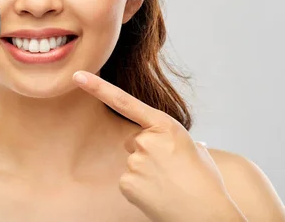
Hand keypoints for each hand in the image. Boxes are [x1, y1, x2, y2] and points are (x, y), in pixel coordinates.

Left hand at [72, 71, 245, 221]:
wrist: (206, 214)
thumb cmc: (205, 182)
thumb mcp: (195, 150)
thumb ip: (177, 141)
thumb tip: (180, 146)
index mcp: (164, 125)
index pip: (124, 101)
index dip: (97, 87)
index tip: (77, 76)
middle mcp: (146, 140)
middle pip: (133, 140)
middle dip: (146, 151)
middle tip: (169, 168)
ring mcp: (135, 161)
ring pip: (132, 162)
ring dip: (146, 171)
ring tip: (168, 183)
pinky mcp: (127, 182)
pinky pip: (128, 181)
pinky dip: (140, 188)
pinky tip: (157, 194)